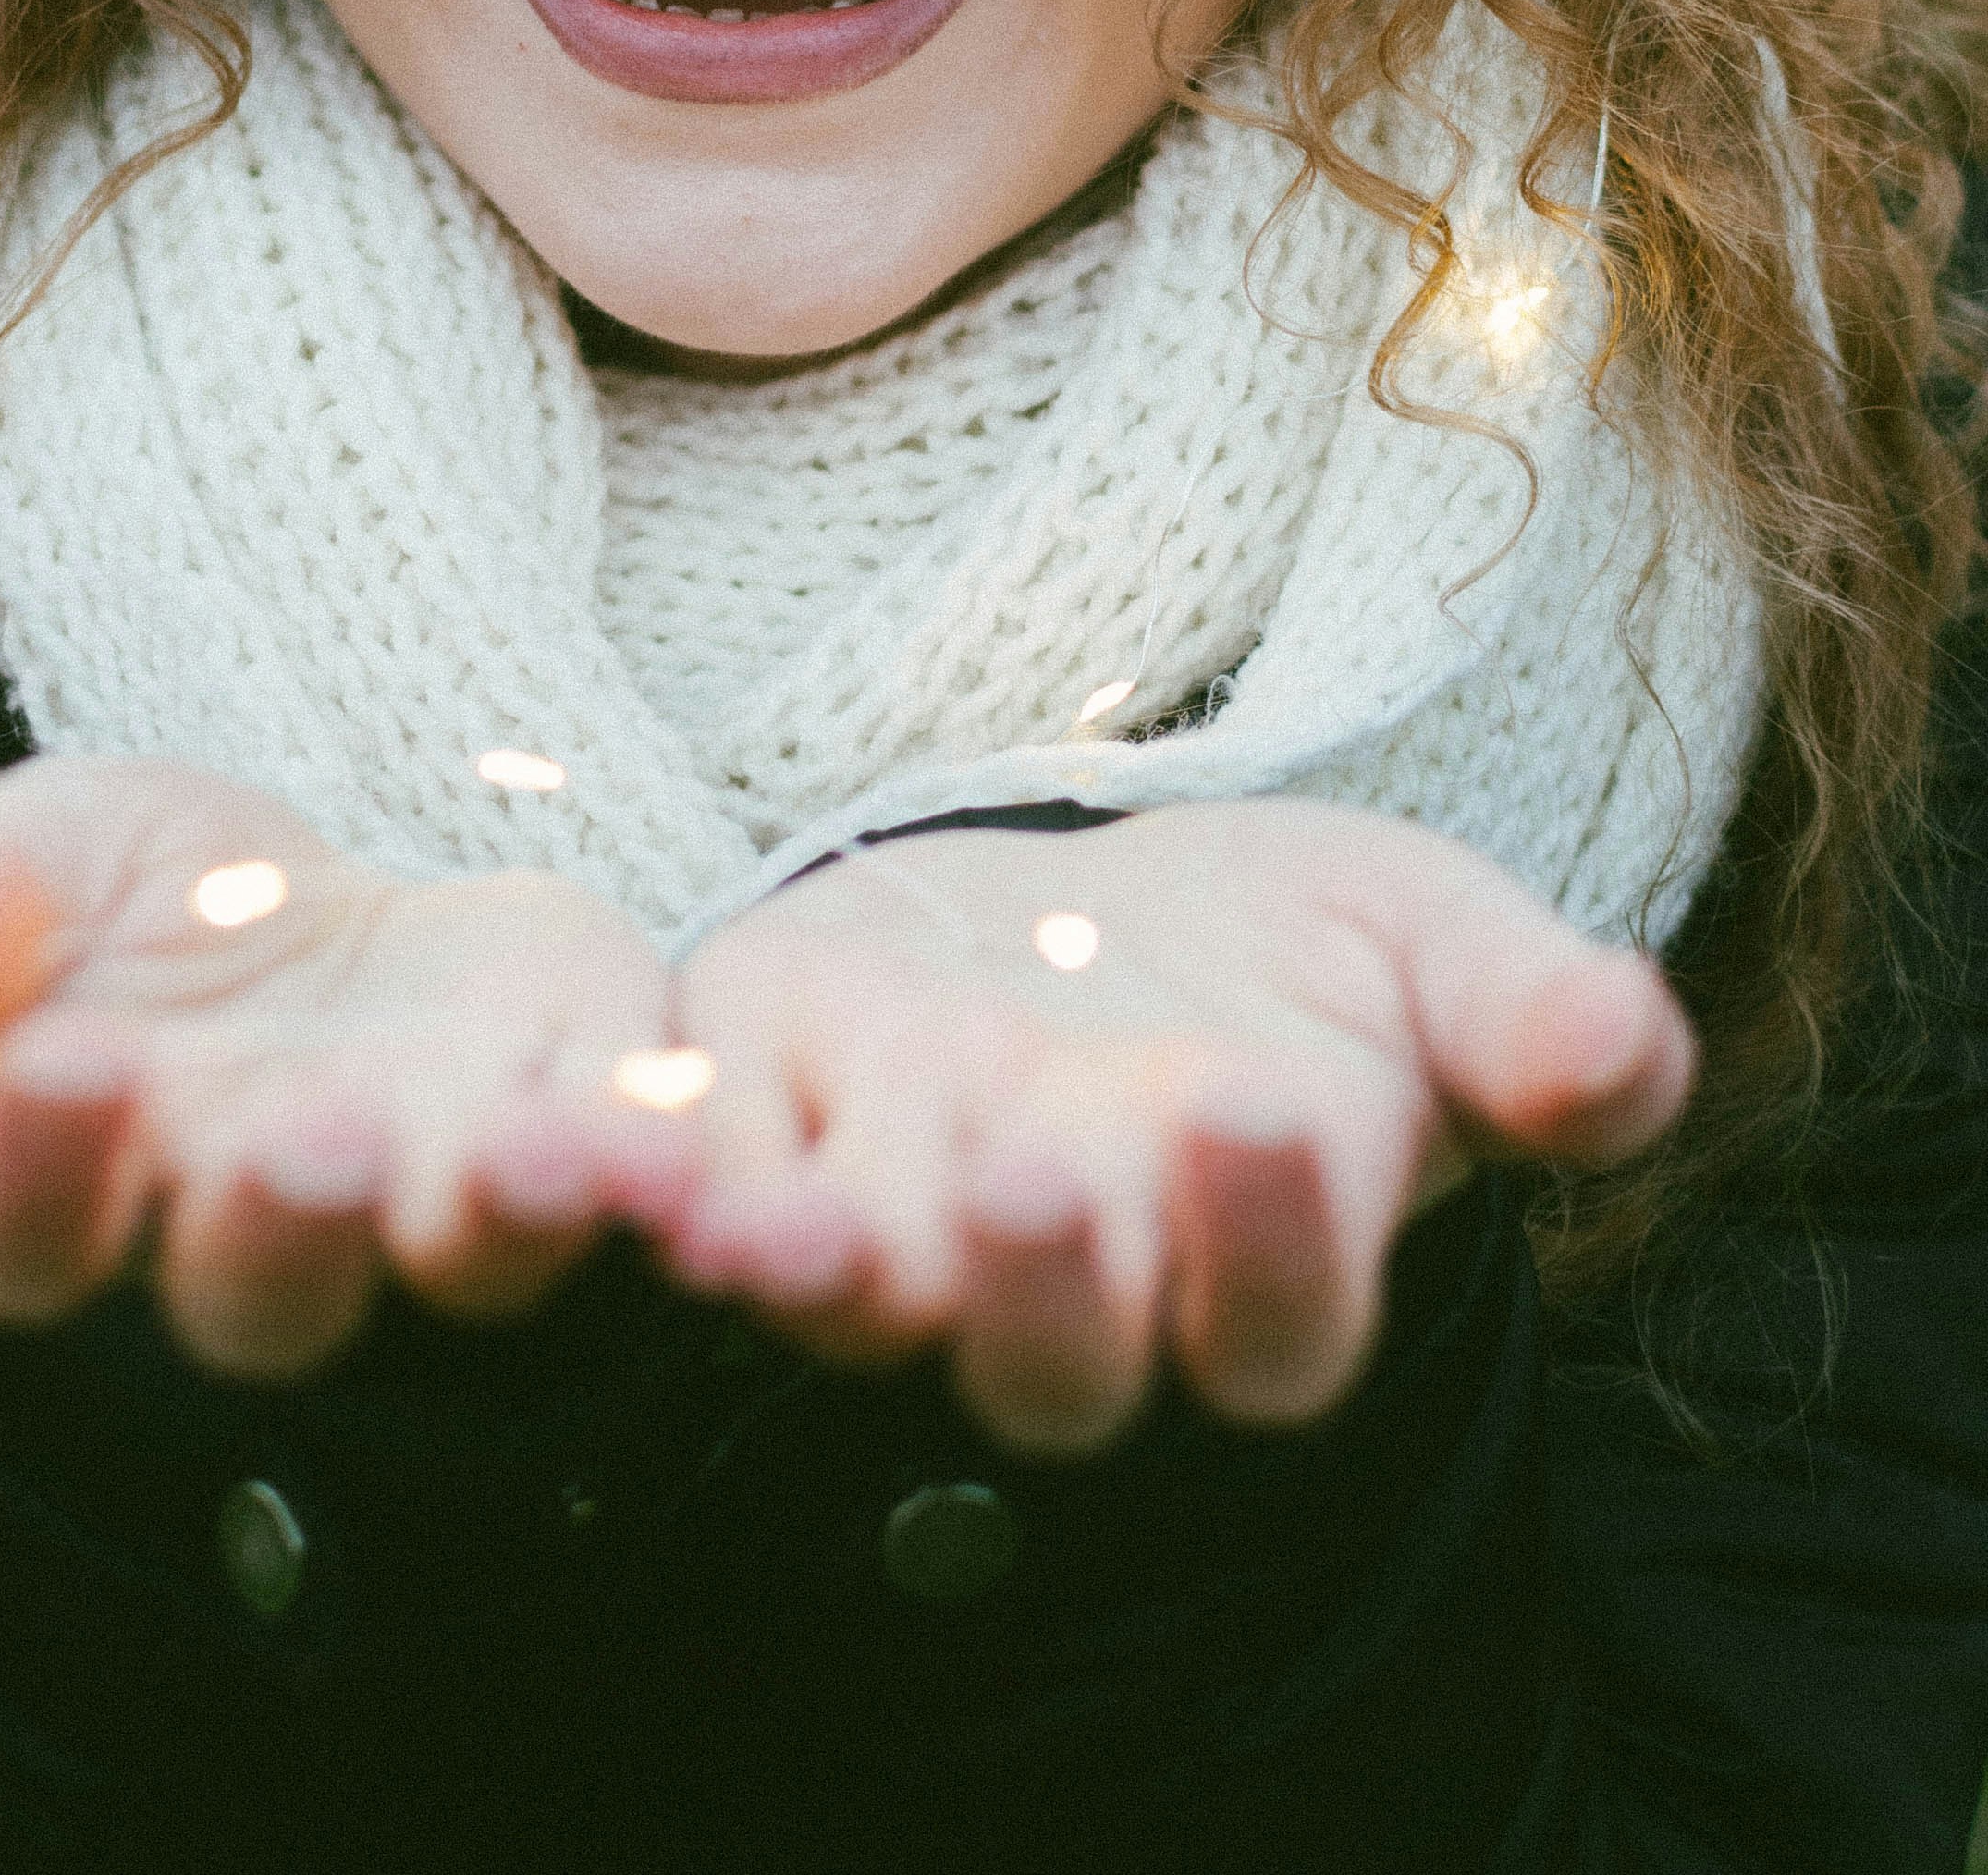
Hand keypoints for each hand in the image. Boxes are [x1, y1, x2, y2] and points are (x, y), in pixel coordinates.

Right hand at [0, 755, 686, 1378]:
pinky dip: (652, 1157)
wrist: (305, 876)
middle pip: (262, 1294)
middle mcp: (257, 1229)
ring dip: (501, 1218)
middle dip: (289, 1223)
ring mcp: (430, 1189)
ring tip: (533, 1156)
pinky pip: (623, 1169)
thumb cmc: (138, 895)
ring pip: (467, 1263)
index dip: (32, 1169)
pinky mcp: (577, 1113)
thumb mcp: (35, 848)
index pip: (21, 1233)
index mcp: (81, 1181)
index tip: (59, 1064)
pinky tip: (674, 1130)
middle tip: (309, 1137)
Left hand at [659, 800, 1693, 1454]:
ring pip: (856, 1290)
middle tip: (1028, 1173)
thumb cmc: (1301, 947)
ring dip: (804, 1264)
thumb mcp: (1431, 941)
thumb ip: (1530, 1015)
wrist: (1110, 889)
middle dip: (1039, 1279)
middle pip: (1051, 1352)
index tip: (1267, 1100)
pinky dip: (656, 1161)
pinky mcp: (767, 1107)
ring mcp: (904, 1204)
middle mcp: (1072, 1275)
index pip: (1277, 1317)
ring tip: (757, 1226)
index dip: (1272, 1237)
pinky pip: (703, 1167)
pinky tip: (612, 1131)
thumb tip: (1629, 1040)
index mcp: (1250, 1255)